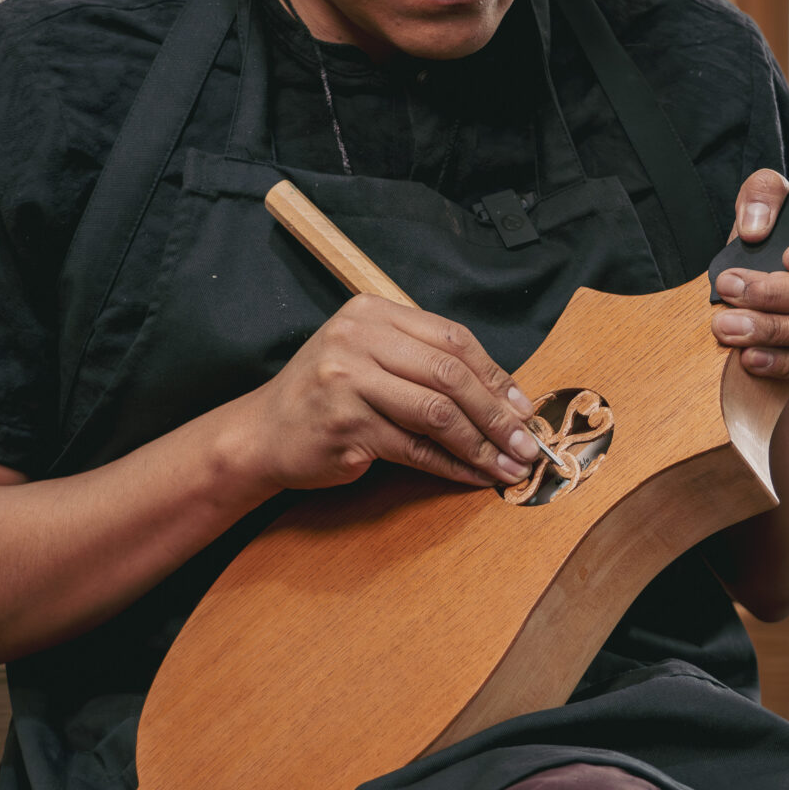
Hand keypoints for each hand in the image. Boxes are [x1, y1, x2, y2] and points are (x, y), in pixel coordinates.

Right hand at [235, 295, 543, 491]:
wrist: (262, 434)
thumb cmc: (326, 398)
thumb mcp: (368, 358)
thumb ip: (423, 363)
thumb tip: (503, 395)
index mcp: (371, 313)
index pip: (451, 338)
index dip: (495, 374)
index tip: (522, 406)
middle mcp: (357, 340)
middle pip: (450, 374)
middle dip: (497, 413)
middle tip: (526, 442)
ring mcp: (348, 382)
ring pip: (437, 413)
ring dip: (482, 444)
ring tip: (508, 464)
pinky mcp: (346, 426)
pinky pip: (415, 449)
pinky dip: (451, 466)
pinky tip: (474, 476)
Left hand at [711, 169, 788, 397]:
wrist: (765, 311)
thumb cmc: (772, 253)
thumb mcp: (767, 212)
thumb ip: (764, 196)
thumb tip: (756, 228)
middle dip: (776, 293)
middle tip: (729, 289)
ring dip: (773, 330)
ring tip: (729, 327)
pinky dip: (784, 366)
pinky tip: (751, 358)